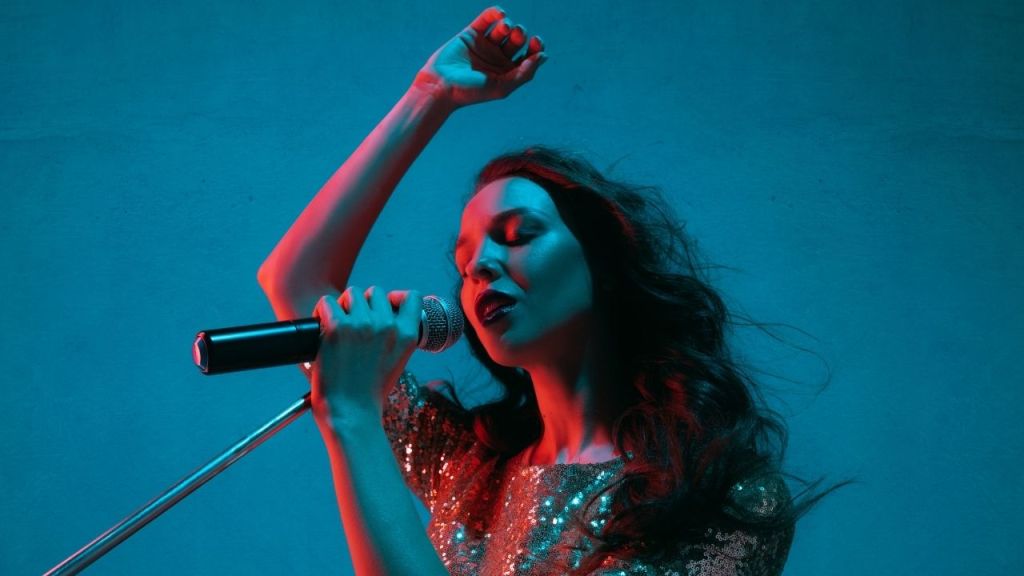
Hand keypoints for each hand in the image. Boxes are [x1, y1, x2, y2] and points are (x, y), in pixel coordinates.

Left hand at [309, 286, 421, 421]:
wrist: (351, 413)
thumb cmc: (370, 392)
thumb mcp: (397, 363)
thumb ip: (395, 338)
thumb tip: (386, 318)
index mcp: (406, 335)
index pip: (411, 297)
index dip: (396, 298)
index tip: (385, 306)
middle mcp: (387, 326)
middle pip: (375, 292)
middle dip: (364, 304)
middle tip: (353, 324)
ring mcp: (362, 325)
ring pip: (352, 294)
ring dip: (343, 305)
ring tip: (336, 324)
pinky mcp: (337, 328)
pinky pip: (327, 302)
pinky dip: (321, 311)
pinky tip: (321, 326)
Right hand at [414, 6, 546, 107]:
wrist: (441, 86)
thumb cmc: (471, 92)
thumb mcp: (502, 87)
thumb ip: (524, 73)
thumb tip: (544, 56)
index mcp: (508, 72)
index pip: (529, 56)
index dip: (536, 46)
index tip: (536, 42)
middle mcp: (498, 58)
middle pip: (517, 41)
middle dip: (520, 34)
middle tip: (516, 35)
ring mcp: (485, 45)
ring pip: (503, 29)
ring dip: (509, 25)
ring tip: (505, 28)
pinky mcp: (471, 34)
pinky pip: (486, 19)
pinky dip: (495, 13)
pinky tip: (500, 14)